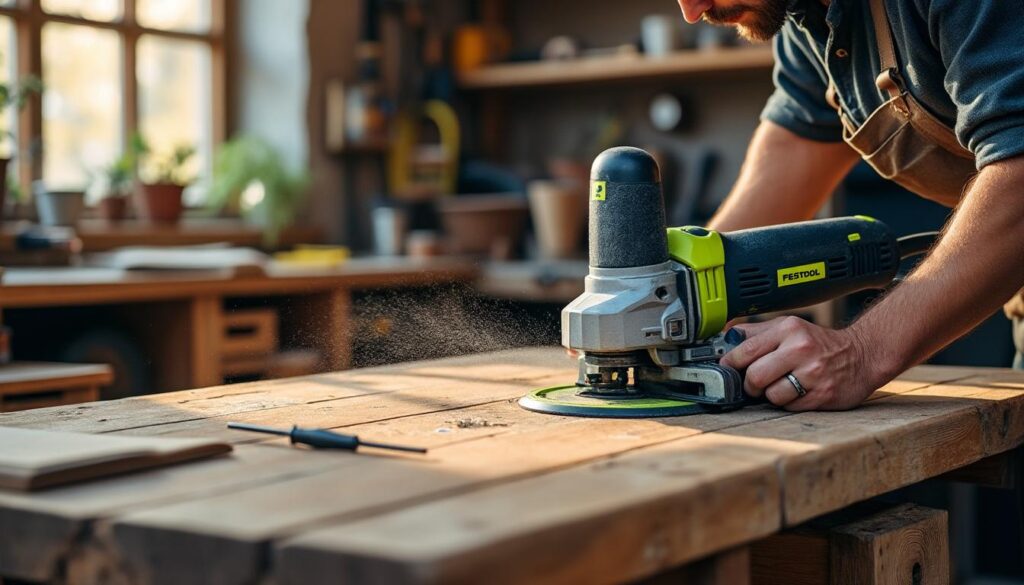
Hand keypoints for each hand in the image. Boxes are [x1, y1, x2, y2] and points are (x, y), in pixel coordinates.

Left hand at [720, 316, 887, 410]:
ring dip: (771, 396)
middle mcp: (801, 349)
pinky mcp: (823, 395)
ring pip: (771, 396)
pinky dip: (788, 403)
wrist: (862, 355)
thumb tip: (723, 340)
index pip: (746, 350)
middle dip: (750, 385)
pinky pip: (790, 407)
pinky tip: (798, 392)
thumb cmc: (818, 343)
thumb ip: (755, 333)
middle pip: (755, 376)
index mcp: (789, 330)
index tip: (727, 369)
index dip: (731, 364)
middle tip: (755, 383)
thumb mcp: (788, 327)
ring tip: (782, 386)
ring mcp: (814, 374)